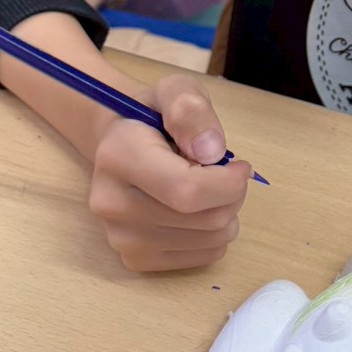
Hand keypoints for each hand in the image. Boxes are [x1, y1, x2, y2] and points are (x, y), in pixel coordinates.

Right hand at [88, 74, 250, 271]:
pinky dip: (215, 235)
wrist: (122, 145)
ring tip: (209, 190)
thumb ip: (192, 111)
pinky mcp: (135, 259)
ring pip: (210, 241)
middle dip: (232, 196)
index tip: (240, 166)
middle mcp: (111, 203)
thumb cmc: (155, 117)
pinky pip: (202, 257)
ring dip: (227, 214)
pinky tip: (197, 212)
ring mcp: (120, 237)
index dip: (229, 182)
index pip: (187, 190)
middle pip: (204, 220)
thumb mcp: (176, 92)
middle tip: (226, 174)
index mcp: (118, 156)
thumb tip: (211, 151)